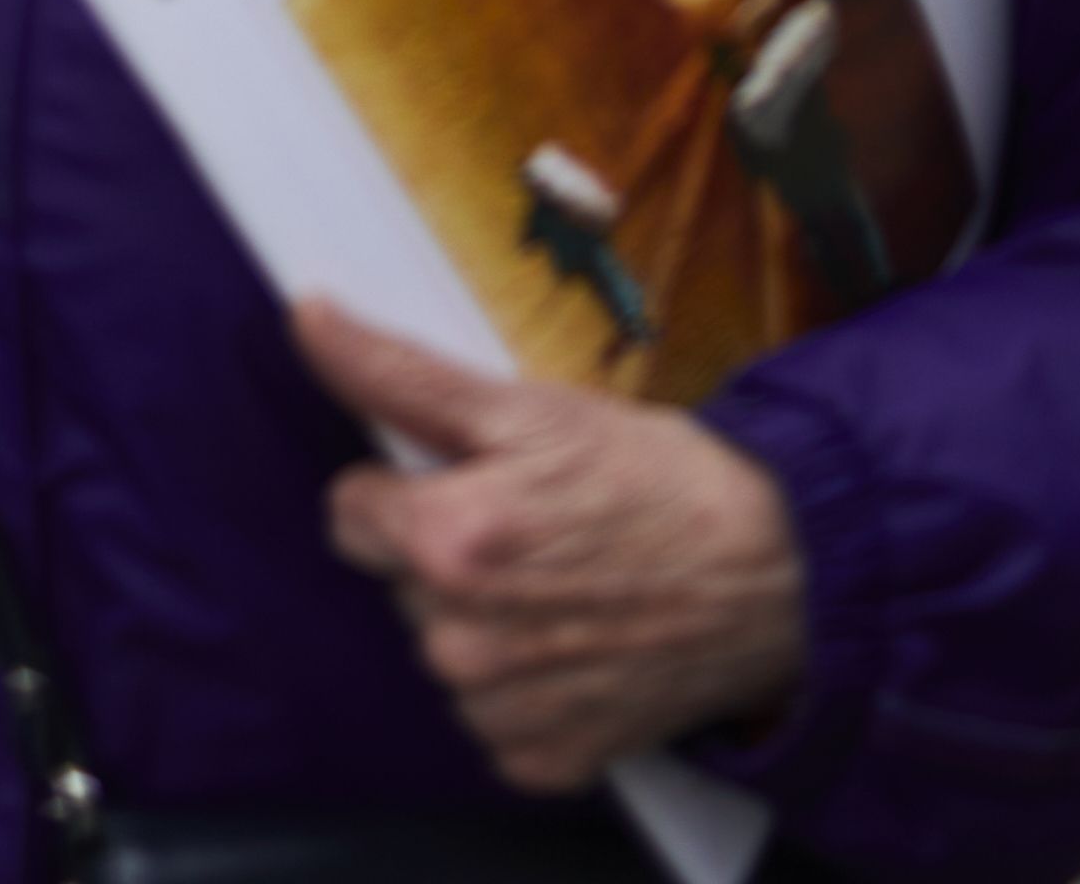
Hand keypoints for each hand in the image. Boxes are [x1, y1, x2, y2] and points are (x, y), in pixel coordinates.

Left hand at [299, 302, 805, 789]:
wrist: (771, 576)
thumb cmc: (651, 479)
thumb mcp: (527, 407)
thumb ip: (399, 372)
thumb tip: (307, 318)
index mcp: (446, 541)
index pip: (348, 511)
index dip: (404, 487)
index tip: (465, 478)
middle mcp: (459, 641)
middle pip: (398, 581)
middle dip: (444, 549)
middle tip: (532, 523)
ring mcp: (499, 711)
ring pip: (442, 647)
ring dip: (482, 618)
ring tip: (564, 582)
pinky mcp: (541, 760)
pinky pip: (490, 714)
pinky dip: (523, 684)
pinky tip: (577, 643)